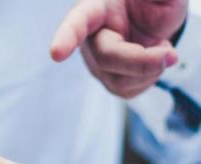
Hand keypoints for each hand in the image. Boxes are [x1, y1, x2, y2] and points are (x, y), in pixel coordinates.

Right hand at [51, 0, 187, 97]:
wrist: (153, 17)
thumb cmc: (149, 1)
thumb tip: (160, 13)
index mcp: (95, 7)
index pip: (77, 23)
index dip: (66, 38)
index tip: (57, 53)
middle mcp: (89, 37)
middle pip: (107, 58)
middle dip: (142, 61)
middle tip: (170, 54)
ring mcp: (96, 61)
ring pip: (117, 80)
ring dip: (149, 70)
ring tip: (162, 49)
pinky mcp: (108, 79)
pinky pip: (126, 91)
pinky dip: (148, 79)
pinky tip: (152, 62)